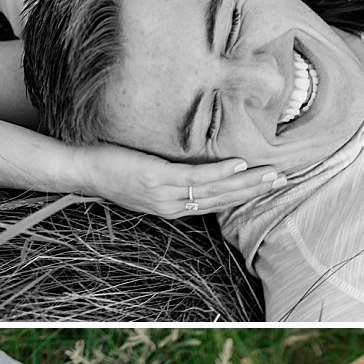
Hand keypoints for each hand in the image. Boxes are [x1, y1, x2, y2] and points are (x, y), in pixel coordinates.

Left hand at [76, 142, 283, 217]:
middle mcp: (173, 206)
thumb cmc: (111, 168)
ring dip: (246, 183)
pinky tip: (238, 164)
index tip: (268, 185)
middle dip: (255, 191)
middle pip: (222, 200)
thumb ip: (170, 172)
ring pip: (214, 191)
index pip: (216, 203)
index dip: (244, 196)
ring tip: (271, 174)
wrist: (80, 170)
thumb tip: (191, 156)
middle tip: (283, 180)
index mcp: (173, 207)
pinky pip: (194, 176)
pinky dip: (219, 172)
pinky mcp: (157, 178)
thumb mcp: (146, 174)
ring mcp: (166, 194)